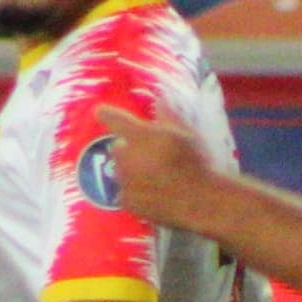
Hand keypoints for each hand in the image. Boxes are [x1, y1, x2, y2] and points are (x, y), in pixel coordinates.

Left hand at [100, 107, 221, 227]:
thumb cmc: (197, 162)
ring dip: (131, 170)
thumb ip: (169, 114)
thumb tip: (159, 99)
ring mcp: (124, 180)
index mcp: (139, 135)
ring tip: (154, 176)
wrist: (200, 201)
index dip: (107, 114)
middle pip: (117, 148)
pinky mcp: (127, 201)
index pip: (112, 118)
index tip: (102, 112)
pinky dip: (135, 192)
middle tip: (150, 154)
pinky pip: (125, 192)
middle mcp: (125, 156)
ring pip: (120, 170)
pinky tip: (153, 194)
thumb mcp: (187, 132)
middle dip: (129, 149)